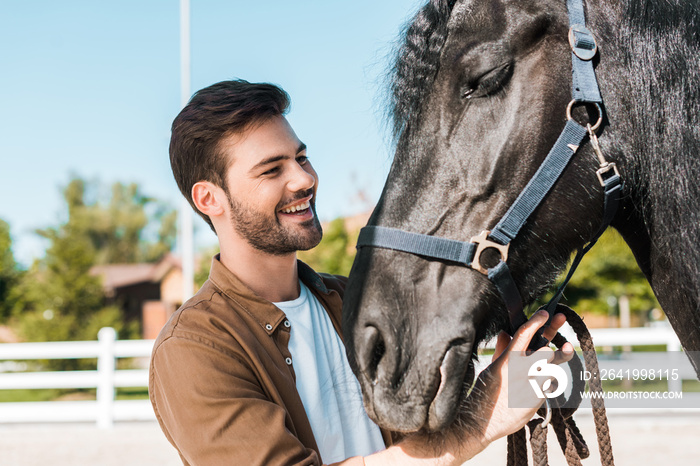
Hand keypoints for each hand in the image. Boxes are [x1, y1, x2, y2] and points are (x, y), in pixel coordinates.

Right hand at [458, 310, 573, 460]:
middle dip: (553, 344)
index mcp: (507, 359)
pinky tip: (537, 387)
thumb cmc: (483, 393)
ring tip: (559, 356)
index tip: (546, 313)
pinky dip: (545, 383)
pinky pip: (549, 385)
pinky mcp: (538, 399)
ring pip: (552, 367)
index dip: (537, 321)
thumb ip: (503, 350)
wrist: (481, 422)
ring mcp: (532, 385)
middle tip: (563, 332)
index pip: (525, 333)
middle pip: (547, 350)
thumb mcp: (492, 368)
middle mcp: (521, 370)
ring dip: (552, 365)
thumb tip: (506, 333)